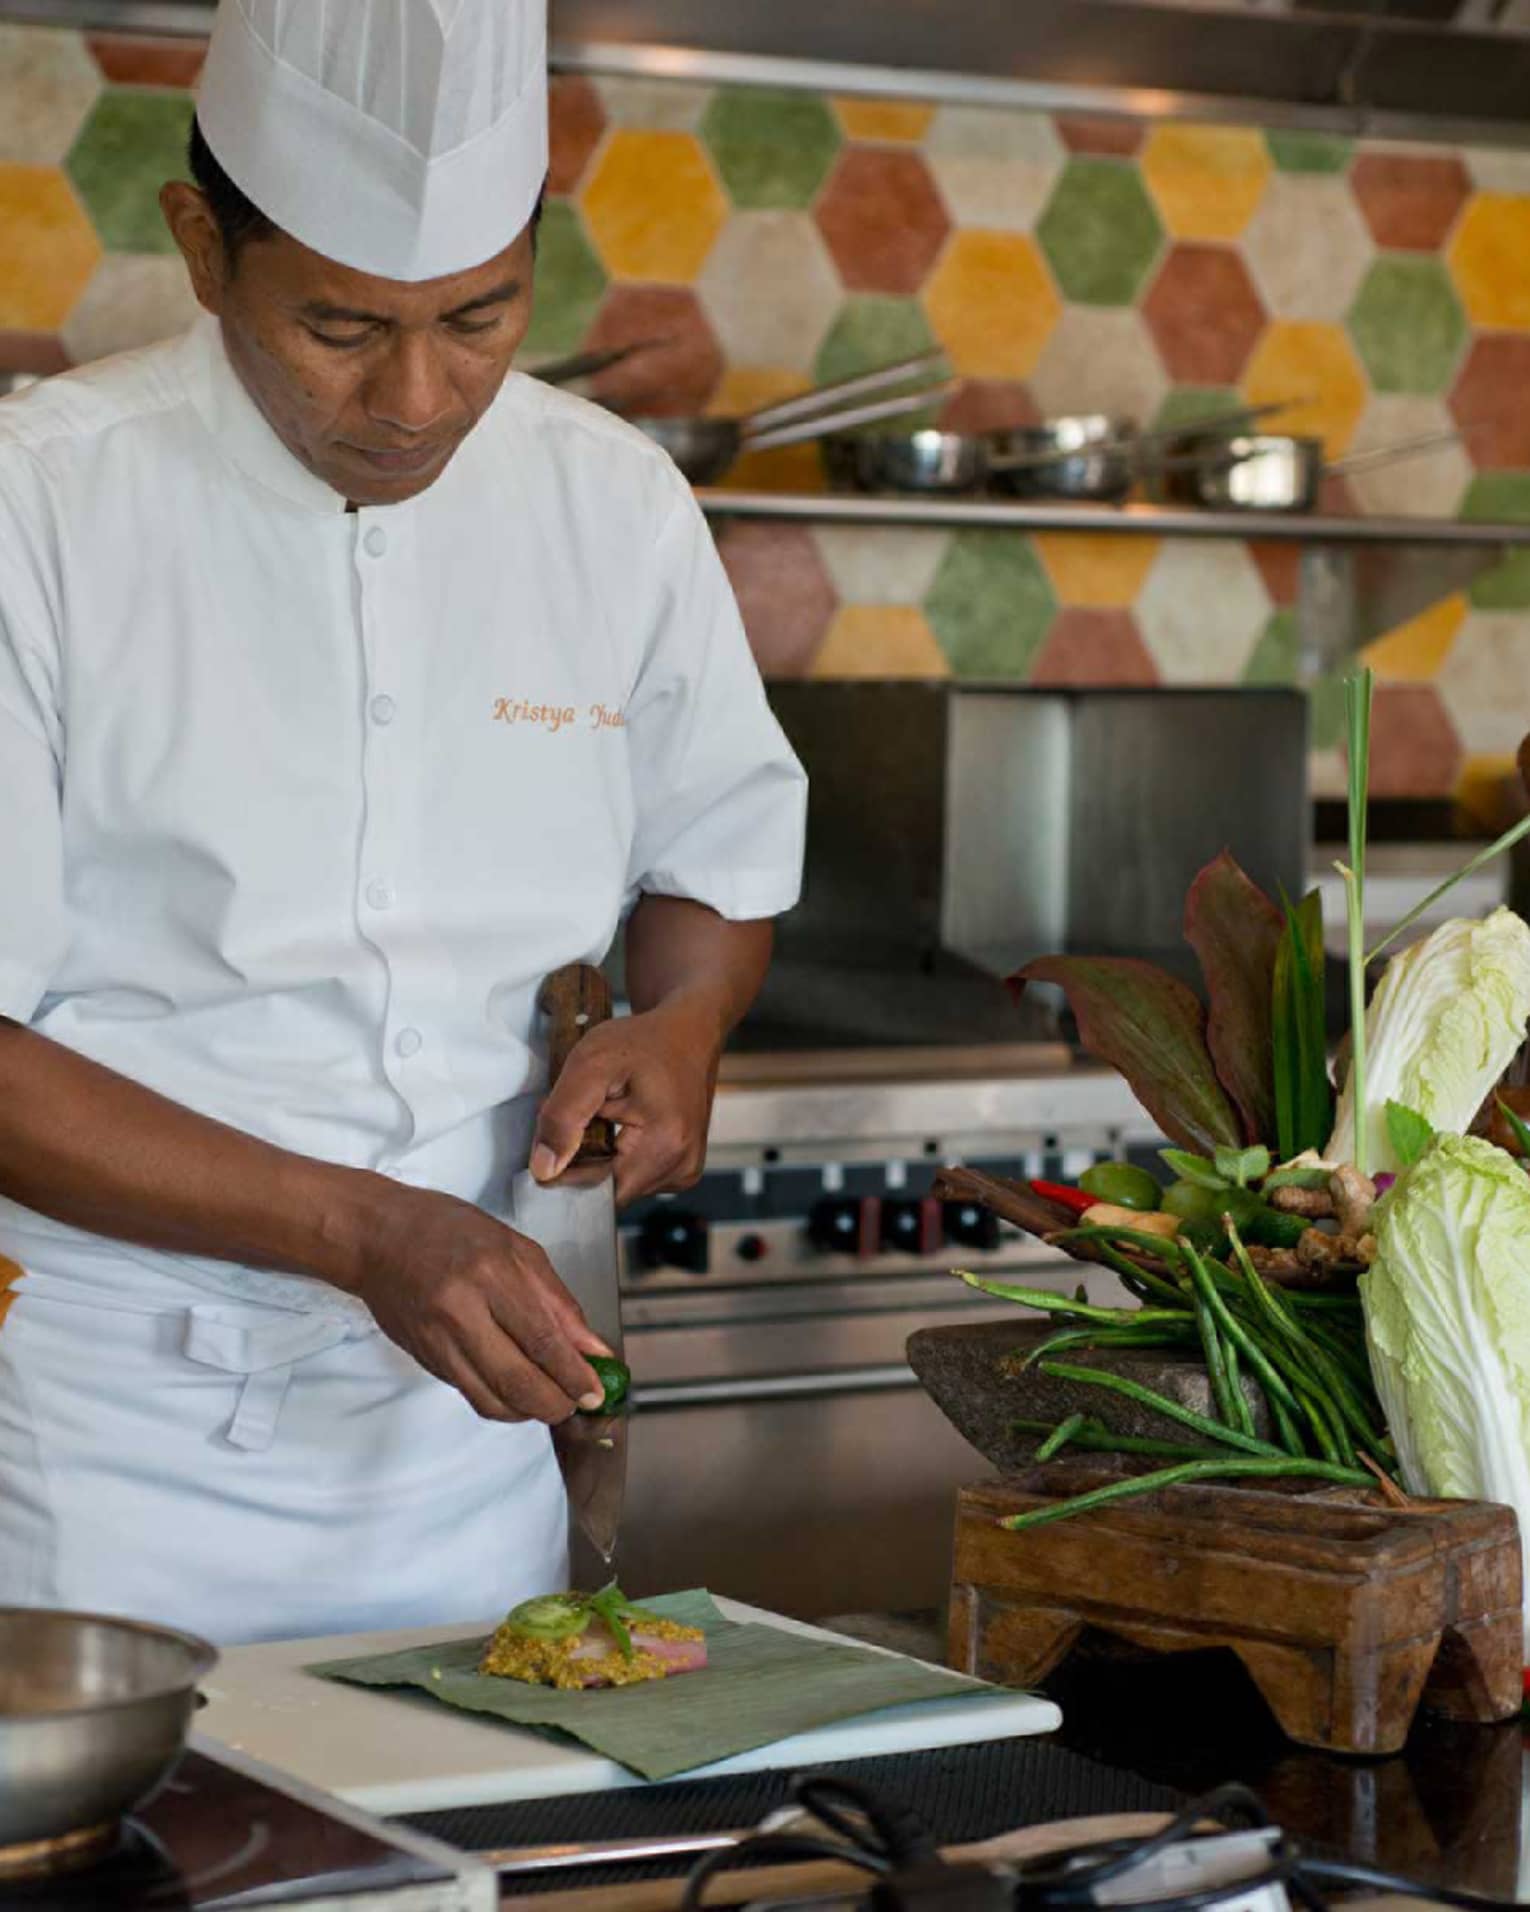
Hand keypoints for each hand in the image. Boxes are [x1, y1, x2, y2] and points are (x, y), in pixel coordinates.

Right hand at [350, 1182, 610, 1423]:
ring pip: (493, 1400)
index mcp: (491, 1273)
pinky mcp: (425, 1359)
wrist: (377, 1238)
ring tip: (551, 1400)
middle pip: (518, 1381)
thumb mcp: (517, 1248)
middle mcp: (460, 1311)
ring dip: (529, 1412)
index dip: (574, 1374)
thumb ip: (558, 1302)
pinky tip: (518, 1390)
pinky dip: (502, 1402)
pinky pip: (472, 1394)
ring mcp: (438, 1340)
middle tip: (578, 1403)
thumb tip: (593, 1349)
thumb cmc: (450, 1231)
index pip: (542, 1339)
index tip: (596, 1392)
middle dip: (556, 1404)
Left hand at [530, 996, 721, 1203]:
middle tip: (589, 1113)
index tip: (563, 1127)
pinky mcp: (685, 1167)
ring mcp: (686, 1170)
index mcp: (664, 1146)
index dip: (567, 1166)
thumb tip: (544, 1169)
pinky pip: (639, 1177)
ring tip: (609, 1115)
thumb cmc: (643, 1041)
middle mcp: (682, 1167)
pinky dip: (623, 1156)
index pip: (595, 1190)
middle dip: (587, 1157)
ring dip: (604, 1156)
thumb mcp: (590, 1064)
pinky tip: (626, 1125)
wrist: (688, 1032)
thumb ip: (563, 1116)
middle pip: (608, 1190)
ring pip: (621, 1184)